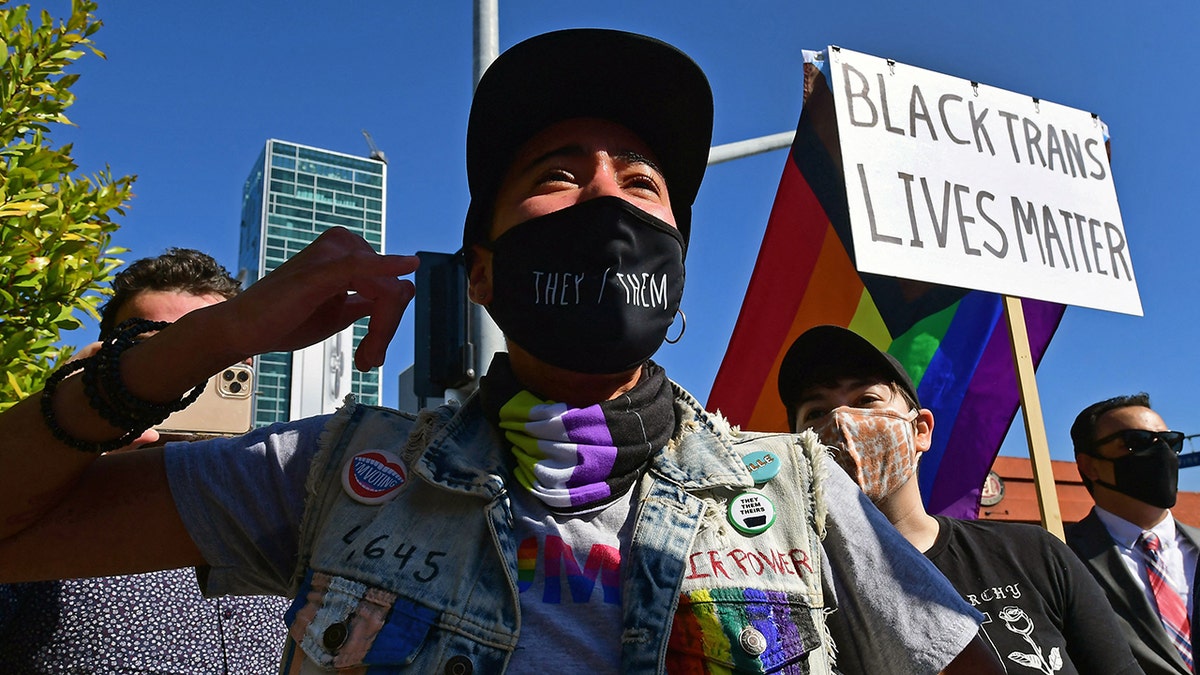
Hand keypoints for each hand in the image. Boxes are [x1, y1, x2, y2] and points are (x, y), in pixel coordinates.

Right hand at [213, 227, 418, 370]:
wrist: (244, 330)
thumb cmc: (286, 320)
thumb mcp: (340, 311)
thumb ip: (370, 301)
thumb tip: (405, 289)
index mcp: (347, 252)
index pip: (391, 285)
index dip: (389, 324)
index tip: (372, 354)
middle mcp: (343, 244)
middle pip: (393, 289)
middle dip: (385, 330)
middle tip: (367, 360)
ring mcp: (331, 253)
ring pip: (385, 291)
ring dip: (381, 331)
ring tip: (364, 358)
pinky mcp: (320, 270)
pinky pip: (361, 266)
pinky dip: (387, 266)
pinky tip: (410, 264)